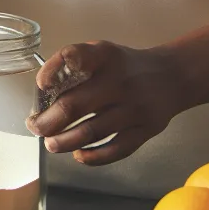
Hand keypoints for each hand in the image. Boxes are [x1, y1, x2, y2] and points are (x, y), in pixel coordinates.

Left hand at [28, 41, 192, 165]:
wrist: (173, 76)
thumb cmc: (123, 67)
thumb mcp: (100, 52)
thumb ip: (74, 66)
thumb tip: (42, 93)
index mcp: (105, 56)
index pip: (76, 57)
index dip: (53, 71)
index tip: (41, 85)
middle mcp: (120, 81)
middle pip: (76, 105)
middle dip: (48, 121)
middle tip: (35, 127)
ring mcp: (135, 107)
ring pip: (93, 131)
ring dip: (65, 141)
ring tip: (51, 144)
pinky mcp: (147, 129)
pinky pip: (117, 149)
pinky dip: (94, 156)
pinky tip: (79, 155)